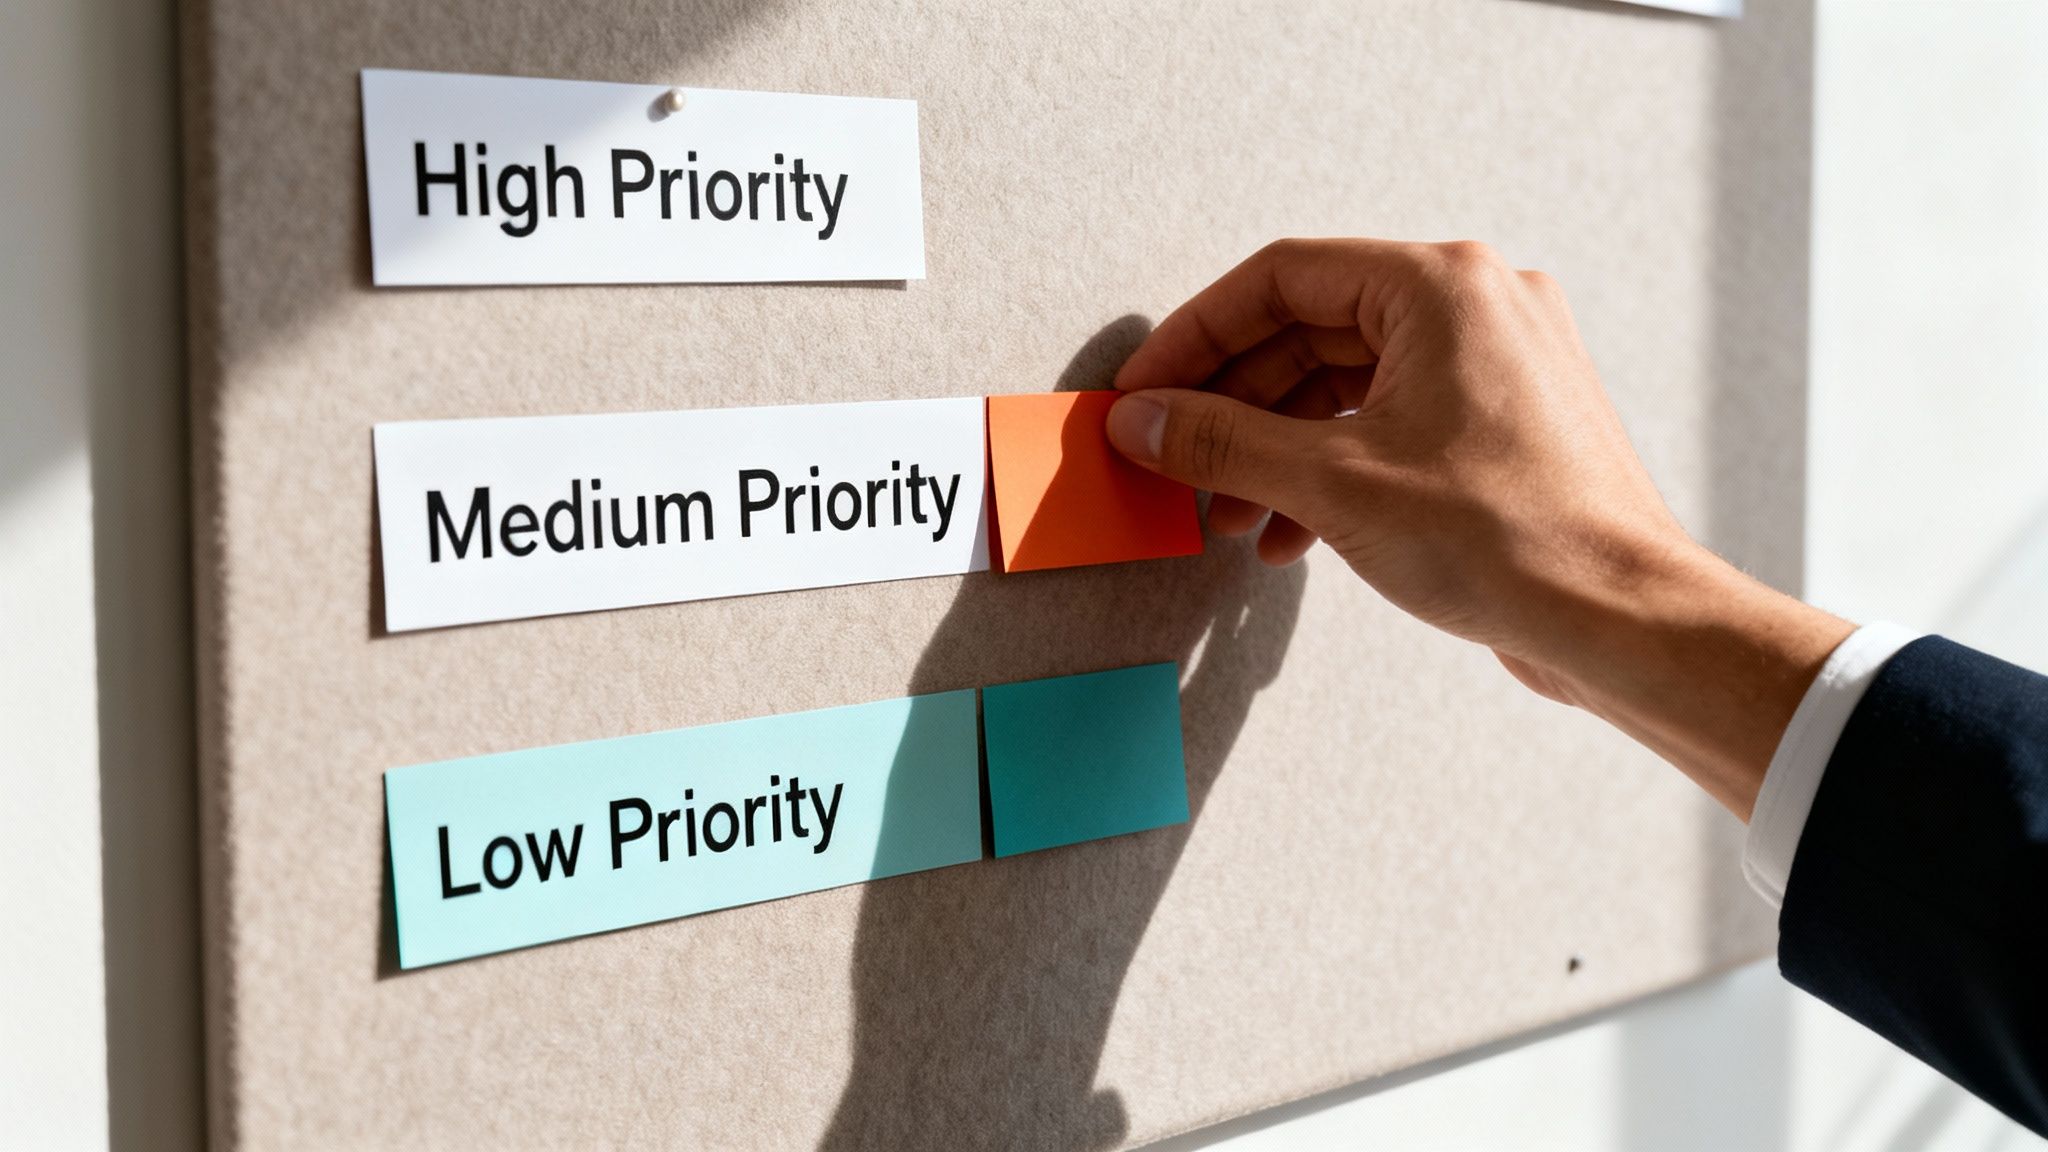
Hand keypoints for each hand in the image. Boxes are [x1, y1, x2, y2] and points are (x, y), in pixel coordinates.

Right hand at [1105, 238, 1852, 817]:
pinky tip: (1291, 533)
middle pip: (1310, 329)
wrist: (1620, 619)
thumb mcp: (1332, 482)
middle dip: (1233, 405)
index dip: (1196, 335)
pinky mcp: (1501, 425)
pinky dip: (1329, 468)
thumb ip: (1221, 441)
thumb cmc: (1512, 538)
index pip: (1280, 278)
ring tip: (1228, 514)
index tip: (1144, 389)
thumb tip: (1144, 420)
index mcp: (1442, 285)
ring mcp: (1495, 365)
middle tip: (1173, 455)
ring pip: (1346, 384)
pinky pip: (1388, 422)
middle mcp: (1476, 306)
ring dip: (1275, 447)